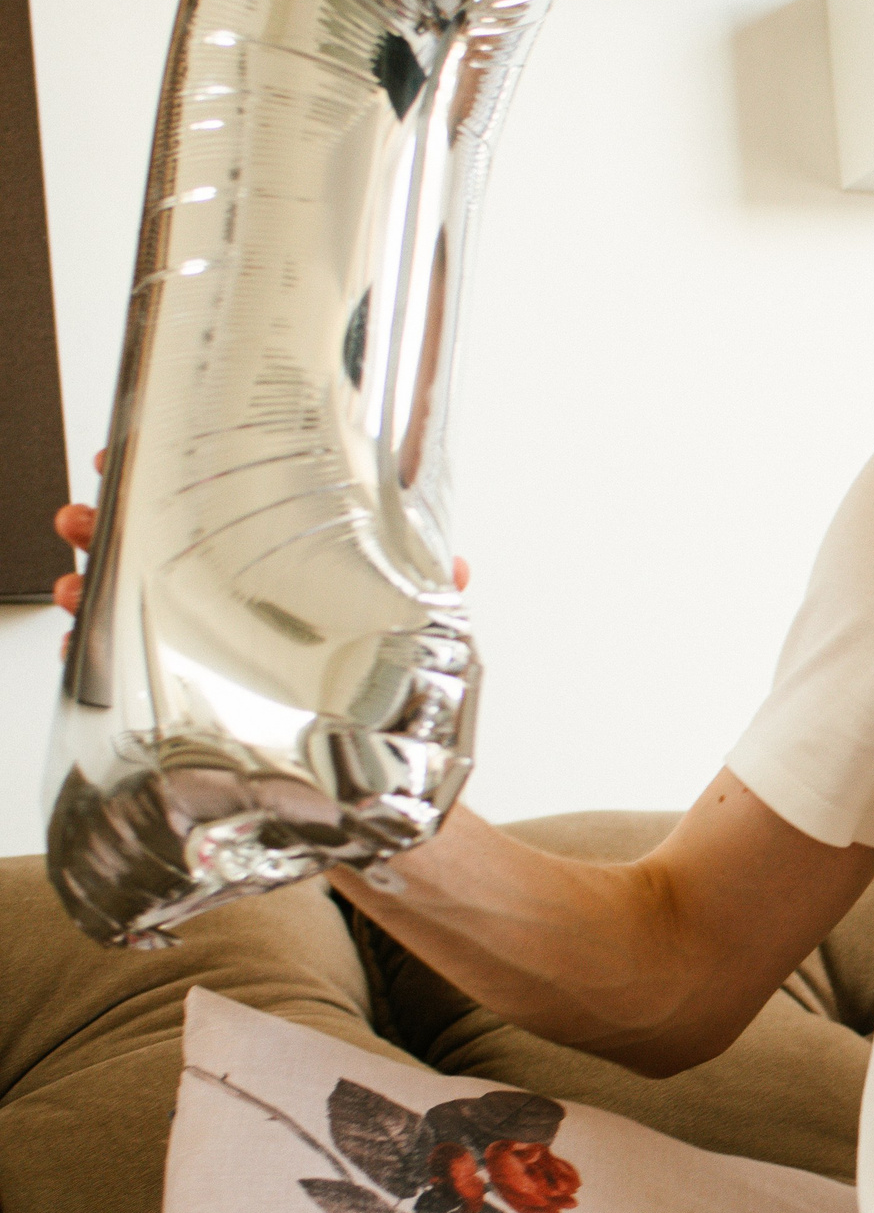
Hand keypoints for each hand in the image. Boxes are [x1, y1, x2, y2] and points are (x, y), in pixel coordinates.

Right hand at [53, 450, 468, 651]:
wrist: (366, 758)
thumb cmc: (382, 676)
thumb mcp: (404, 621)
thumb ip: (424, 588)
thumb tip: (455, 568)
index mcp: (273, 555)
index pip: (212, 498)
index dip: (166, 472)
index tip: (129, 454)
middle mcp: (230, 586)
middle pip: (153, 538)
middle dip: (107, 523)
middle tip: (86, 517)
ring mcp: (202, 629)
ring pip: (127, 593)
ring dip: (91, 582)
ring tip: (77, 585)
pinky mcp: (184, 680)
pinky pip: (123, 658)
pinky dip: (95, 652)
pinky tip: (82, 649)